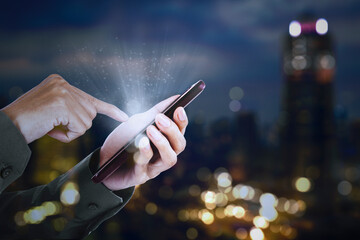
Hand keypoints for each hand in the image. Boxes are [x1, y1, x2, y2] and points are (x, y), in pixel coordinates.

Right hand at [1, 74, 127, 142]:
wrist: (7, 126)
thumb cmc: (26, 122)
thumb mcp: (49, 108)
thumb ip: (68, 106)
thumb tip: (88, 114)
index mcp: (59, 82)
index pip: (90, 97)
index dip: (109, 110)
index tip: (124, 117)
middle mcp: (63, 84)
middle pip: (89, 112)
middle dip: (77, 125)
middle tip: (54, 126)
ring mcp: (63, 92)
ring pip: (86, 121)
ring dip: (71, 131)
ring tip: (50, 127)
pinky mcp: (63, 104)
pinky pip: (80, 128)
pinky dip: (68, 135)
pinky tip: (51, 130)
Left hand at [100, 96, 187, 190]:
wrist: (101, 160)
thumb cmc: (123, 141)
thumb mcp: (138, 122)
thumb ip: (156, 111)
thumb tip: (176, 98)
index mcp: (165, 140)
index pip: (180, 130)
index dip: (182, 120)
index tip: (179, 108)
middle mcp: (163, 154)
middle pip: (180, 145)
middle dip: (172, 130)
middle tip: (160, 119)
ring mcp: (154, 167)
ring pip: (170, 158)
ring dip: (162, 143)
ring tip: (150, 130)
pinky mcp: (140, 176)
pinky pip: (146, 166)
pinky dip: (145, 152)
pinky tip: (141, 142)